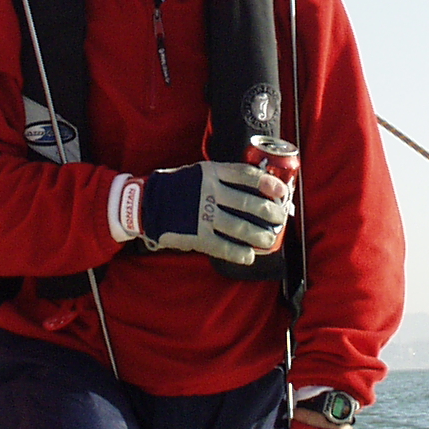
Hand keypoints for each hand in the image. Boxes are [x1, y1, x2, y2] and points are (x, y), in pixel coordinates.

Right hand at [124, 161, 290, 264]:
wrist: (146, 204)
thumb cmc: (177, 187)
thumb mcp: (198, 173)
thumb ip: (221, 178)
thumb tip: (253, 188)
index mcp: (211, 172)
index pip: (246, 175)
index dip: (268, 183)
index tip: (282, 191)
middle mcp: (209, 192)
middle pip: (249, 203)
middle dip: (270, 213)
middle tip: (280, 219)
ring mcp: (203, 214)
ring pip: (240, 227)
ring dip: (259, 236)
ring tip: (270, 240)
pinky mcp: (196, 235)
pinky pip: (223, 246)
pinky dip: (238, 253)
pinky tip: (249, 256)